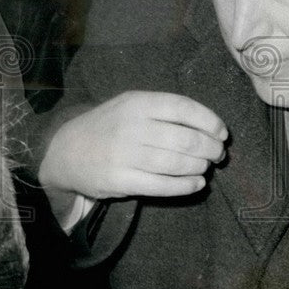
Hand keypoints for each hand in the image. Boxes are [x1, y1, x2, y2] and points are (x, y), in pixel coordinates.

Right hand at [39, 91, 227, 198]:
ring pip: (176, 163)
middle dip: (210, 148)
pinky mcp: (119, 180)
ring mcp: (124, 154)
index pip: (183, 108)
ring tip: (205, 167)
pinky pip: (162, 186)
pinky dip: (185, 186)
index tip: (222, 133)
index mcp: (138, 103)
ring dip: (199, 167)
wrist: (65, 151)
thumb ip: (166, 113)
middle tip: (218, 155)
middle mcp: (132, 126)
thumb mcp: (132, 106)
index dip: (209, 121)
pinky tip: (196, 184)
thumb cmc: (111, 126)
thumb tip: (211, 128)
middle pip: (185, 138)